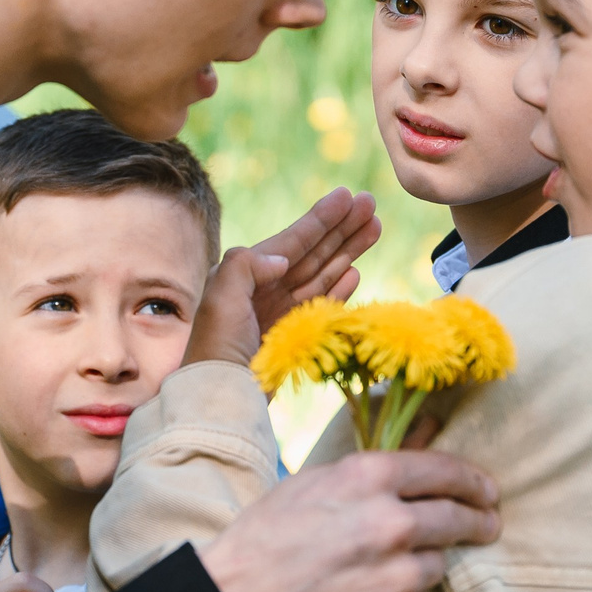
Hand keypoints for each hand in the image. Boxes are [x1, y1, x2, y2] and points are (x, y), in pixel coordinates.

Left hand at [183, 188, 381, 369]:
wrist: (222, 397)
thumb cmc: (217, 349)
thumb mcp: (220, 297)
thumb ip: (247, 265)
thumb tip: (282, 259)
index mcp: (246, 276)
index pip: (291, 241)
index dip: (320, 218)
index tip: (347, 195)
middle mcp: (266, 290)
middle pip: (312, 252)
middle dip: (342, 228)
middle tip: (370, 204)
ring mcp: (282, 314)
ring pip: (323, 274)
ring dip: (348, 251)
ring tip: (374, 228)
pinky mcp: (295, 338)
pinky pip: (323, 304)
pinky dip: (340, 288)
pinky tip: (355, 272)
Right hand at [201, 449, 499, 591]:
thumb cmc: (267, 539)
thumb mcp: (316, 484)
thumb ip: (377, 466)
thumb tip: (431, 429)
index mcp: (368, 479)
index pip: (445, 472)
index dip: (473, 481)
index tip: (488, 491)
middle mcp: (391, 524)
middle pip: (456, 519)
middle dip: (478, 521)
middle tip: (487, 525)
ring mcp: (398, 577)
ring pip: (436, 567)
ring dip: (419, 567)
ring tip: (380, 574)